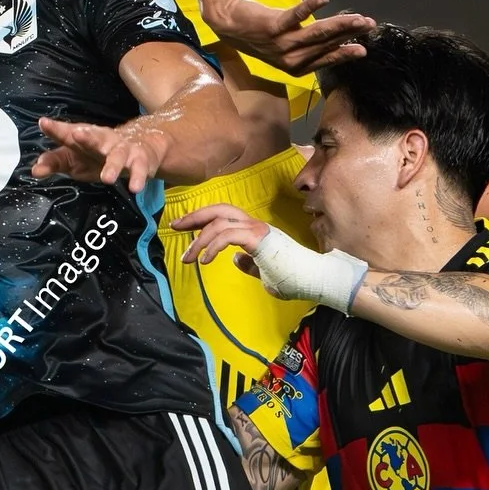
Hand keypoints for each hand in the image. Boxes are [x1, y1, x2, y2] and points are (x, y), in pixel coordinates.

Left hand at [33, 116, 169, 194]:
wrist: (140, 145)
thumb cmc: (98, 154)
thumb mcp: (74, 159)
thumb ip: (54, 162)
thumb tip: (34, 171)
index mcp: (84, 138)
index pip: (67, 133)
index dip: (56, 129)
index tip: (43, 124)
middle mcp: (103, 140)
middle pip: (95, 136)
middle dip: (88, 136)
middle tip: (78, 135)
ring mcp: (122, 149)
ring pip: (118, 155)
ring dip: (113, 165)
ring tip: (107, 178)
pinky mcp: (140, 160)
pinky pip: (139, 169)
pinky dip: (138, 177)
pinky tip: (135, 187)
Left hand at [173, 205, 366, 310]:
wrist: (314, 279)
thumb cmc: (294, 278)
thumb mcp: (264, 273)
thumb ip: (249, 264)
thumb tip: (235, 260)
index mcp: (254, 230)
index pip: (224, 216)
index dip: (203, 219)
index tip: (184, 229)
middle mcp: (255, 225)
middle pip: (219, 210)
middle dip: (194, 217)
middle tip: (174, 226)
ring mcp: (258, 230)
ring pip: (220, 223)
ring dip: (199, 240)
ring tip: (187, 258)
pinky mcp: (259, 239)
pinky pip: (228, 236)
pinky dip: (212, 246)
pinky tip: (204, 261)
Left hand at [201, 0, 374, 73]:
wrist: (228, 23)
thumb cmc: (259, 34)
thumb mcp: (285, 46)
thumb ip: (307, 44)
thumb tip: (334, 38)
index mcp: (294, 67)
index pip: (325, 59)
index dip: (344, 53)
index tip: (363, 48)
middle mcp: (288, 59)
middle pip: (325, 45)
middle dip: (348, 35)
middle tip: (368, 25)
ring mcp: (280, 44)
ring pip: (315, 34)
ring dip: (338, 25)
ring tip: (357, 18)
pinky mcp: (272, 26)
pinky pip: (294, 15)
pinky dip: (309, 7)